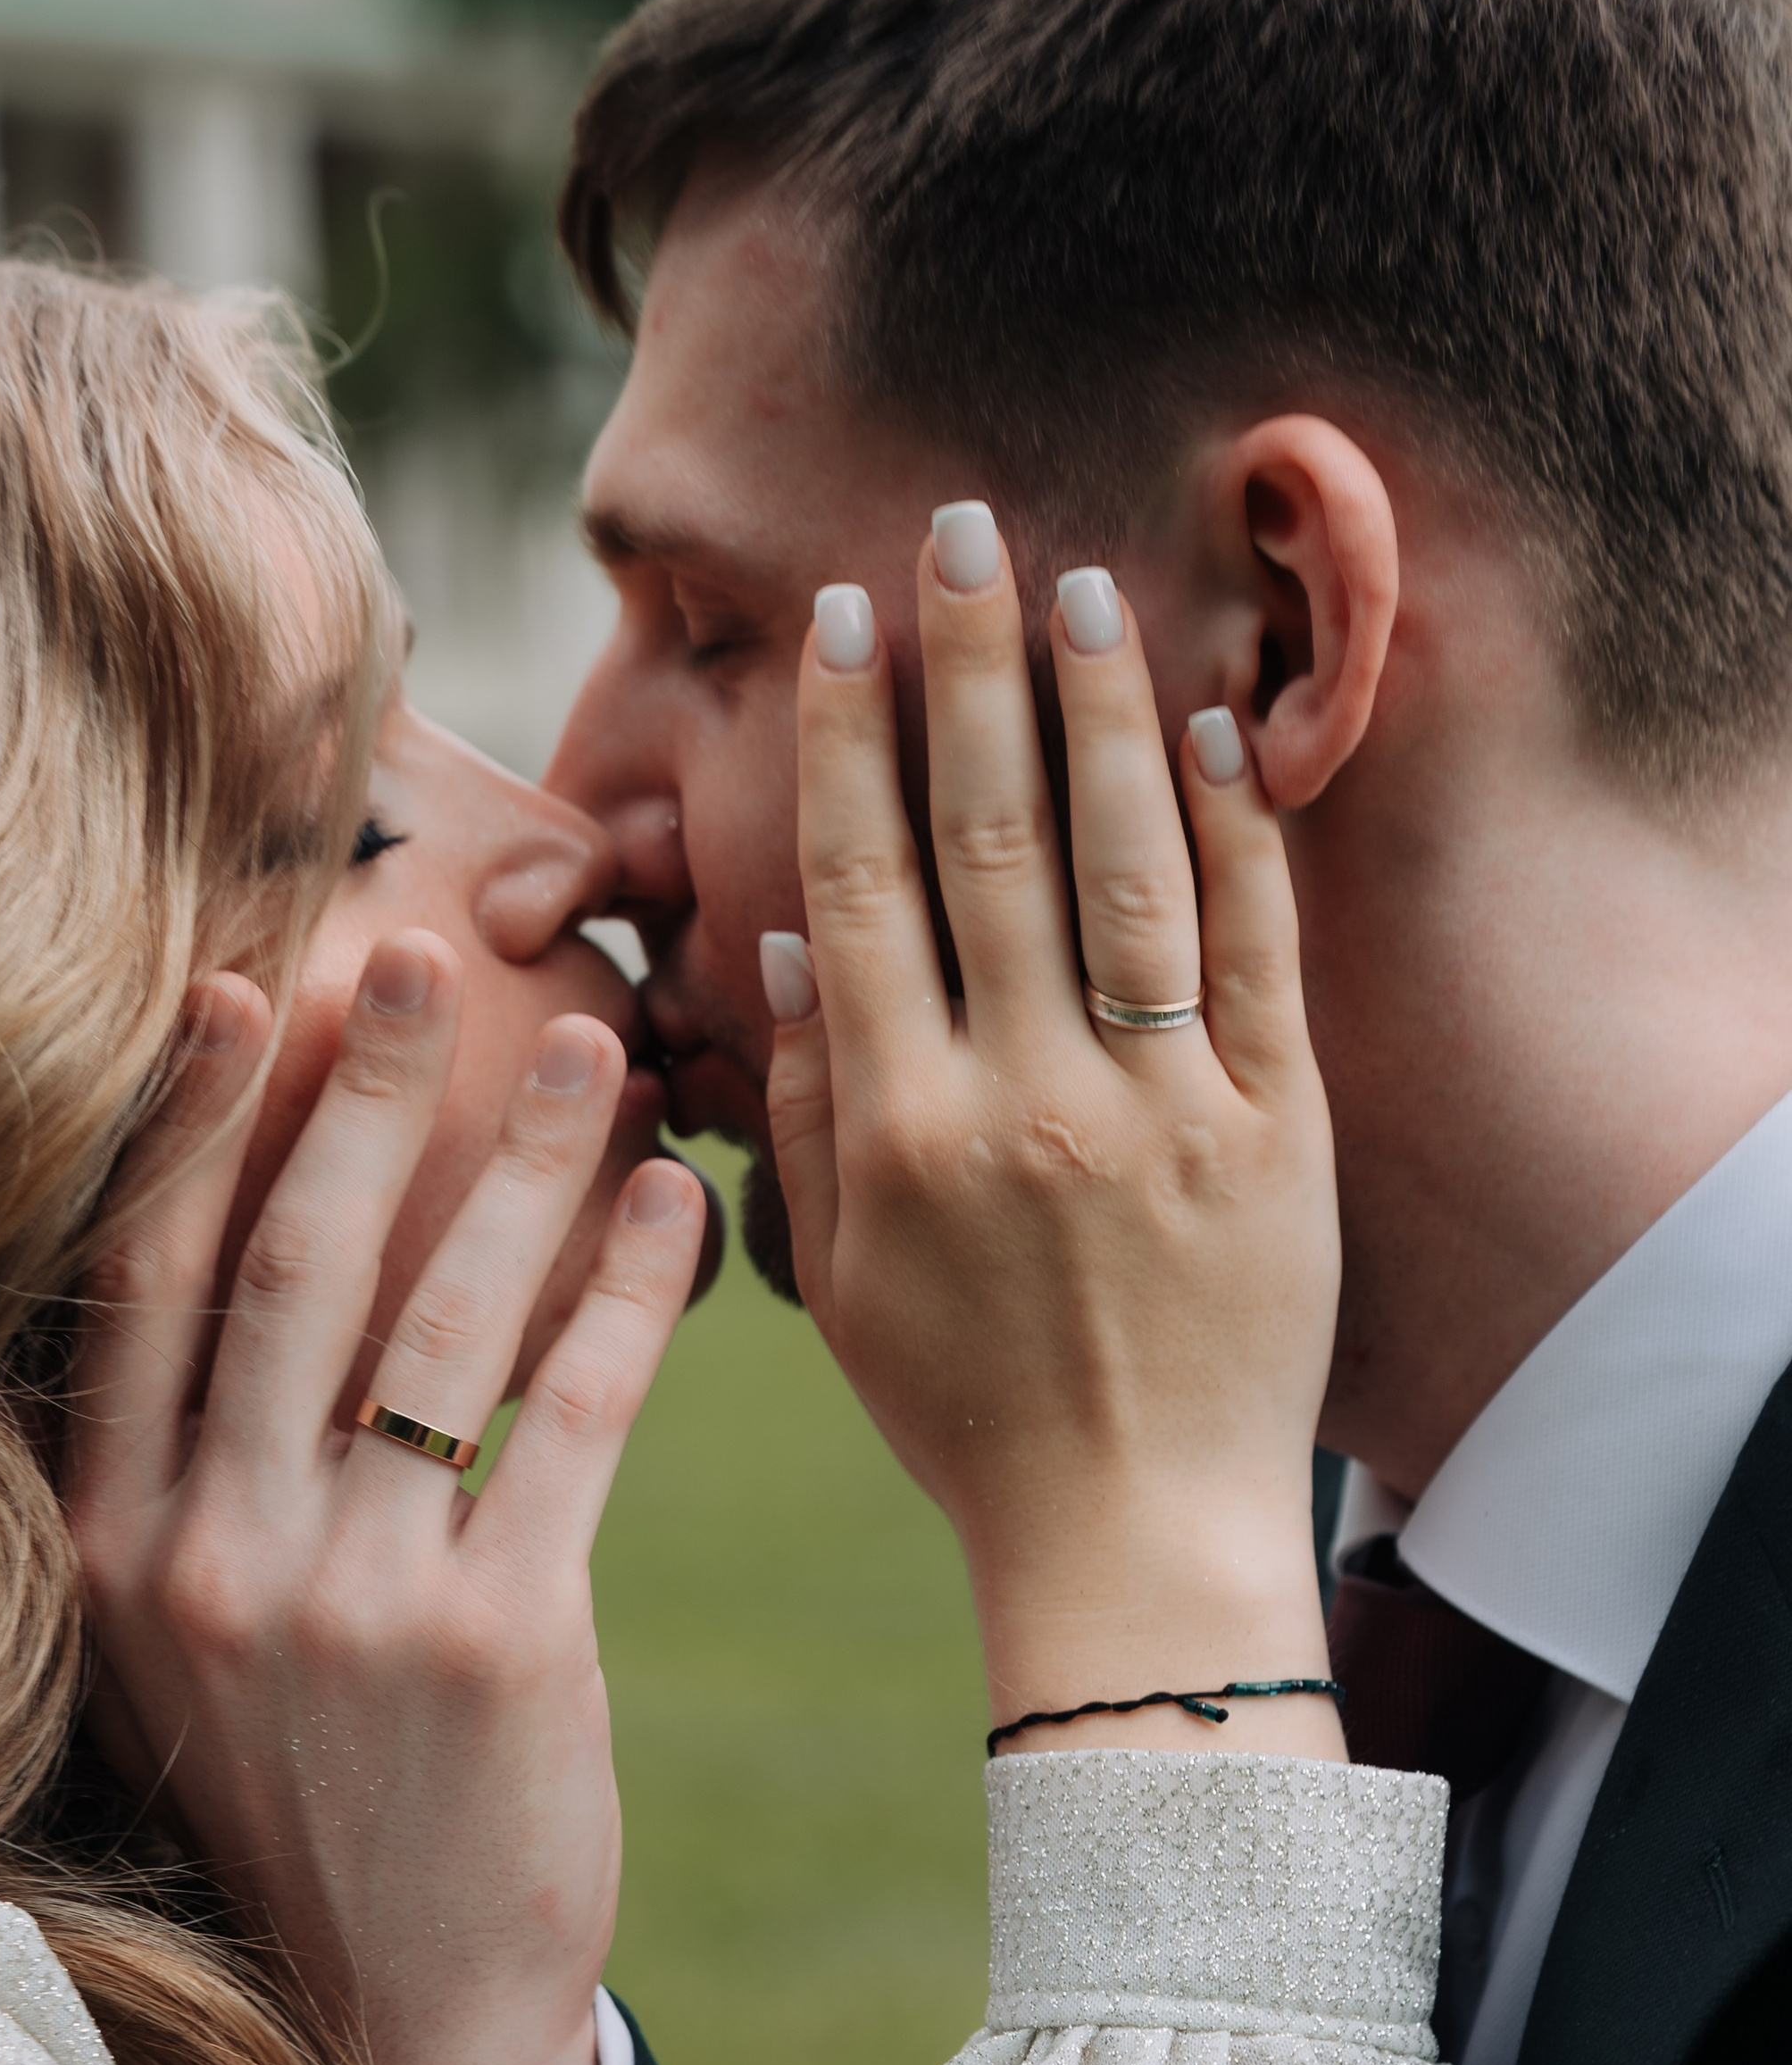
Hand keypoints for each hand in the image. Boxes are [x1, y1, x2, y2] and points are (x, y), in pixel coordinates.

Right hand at [64, 941, 705, 2064]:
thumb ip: (202, 1472)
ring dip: (524, 1166)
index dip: (181, 1124)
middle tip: (424, 955)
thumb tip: (275, 1248)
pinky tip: (678, 1212)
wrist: (392, 2028)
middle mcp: (207, 1555)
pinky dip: (628, 1296)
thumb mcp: (189, 1644)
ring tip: (601, 1056)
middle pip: (286, 1265)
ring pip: (438, 1319)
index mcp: (107, 1545)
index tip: (235, 986)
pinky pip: (570, 1416)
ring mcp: (345, 1600)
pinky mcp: (495, 1641)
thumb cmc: (300, 1803)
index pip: (133, 1285)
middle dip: (362, 1095)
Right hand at [763, 519, 1339, 1754]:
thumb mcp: (840, 1279)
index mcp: (903, 1130)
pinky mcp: (1278, 1134)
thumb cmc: (967, 1414)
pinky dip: (1238, 835)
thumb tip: (787, 952)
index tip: (847, 619)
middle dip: (969, 668)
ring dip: (1098, 712)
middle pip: (986, 840)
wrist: (1136, 1533)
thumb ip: (804, 1110)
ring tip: (1082, 584)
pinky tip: (1214, 729)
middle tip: (962, 530)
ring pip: (1125, 870)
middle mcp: (1024, 1100)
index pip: (863, 886)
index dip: (851, 739)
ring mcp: (1161, 1111)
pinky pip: (1256, 956)